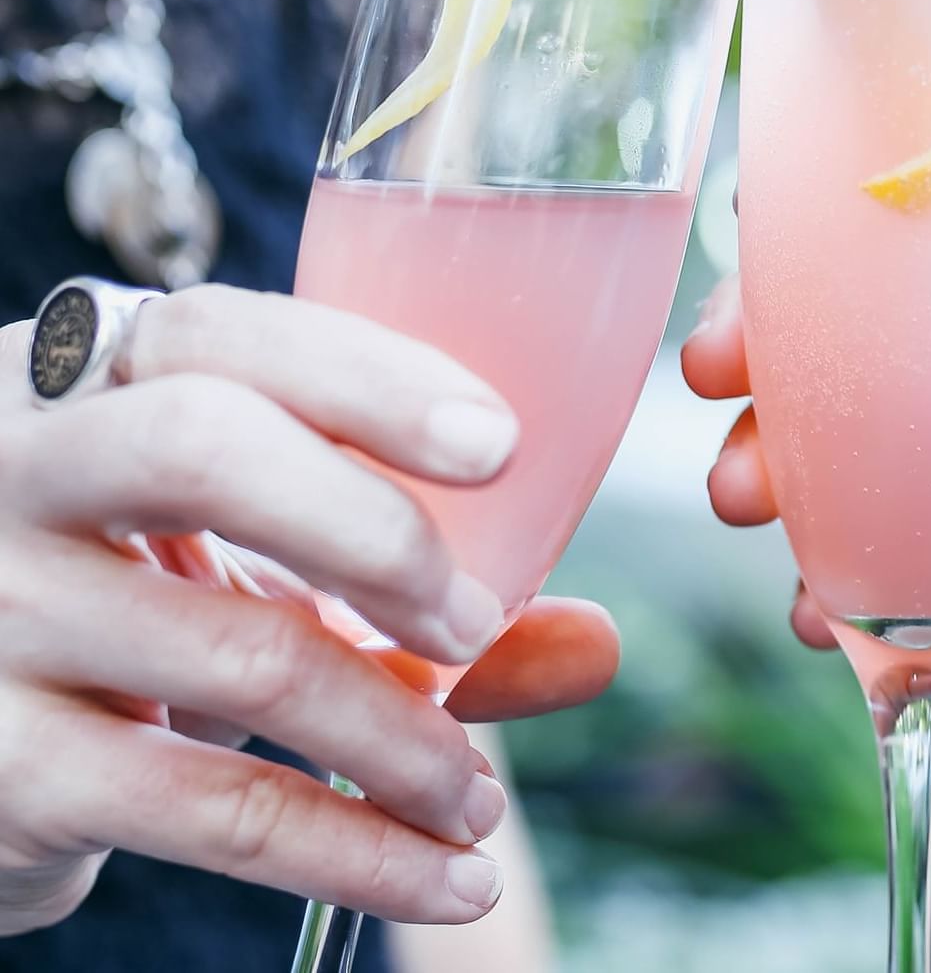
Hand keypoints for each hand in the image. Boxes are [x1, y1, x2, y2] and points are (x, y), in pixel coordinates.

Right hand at [0, 286, 616, 935]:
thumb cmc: (145, 590)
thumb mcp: (244, 545)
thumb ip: (407, 573)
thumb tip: (592, 644)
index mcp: (89, 378)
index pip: (222, 333)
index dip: (369, 377)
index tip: (499, 442)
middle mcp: (19, 468)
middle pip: (204, 449)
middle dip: (379, 534)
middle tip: (477, 622)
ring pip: (241, 652)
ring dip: (399, 737)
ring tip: (478, 794)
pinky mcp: (0, 764)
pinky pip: (208, 807)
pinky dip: (353, 850)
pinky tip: (442, 876)